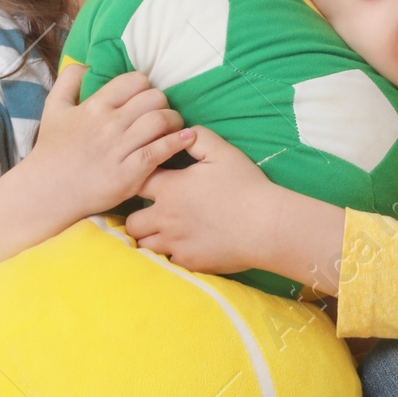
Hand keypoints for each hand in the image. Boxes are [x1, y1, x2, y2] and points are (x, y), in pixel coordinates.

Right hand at [21, 63, 195, 224]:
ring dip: (174, 121)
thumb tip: (85, 64)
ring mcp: (121, 148)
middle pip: (154, 98)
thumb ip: (68, 82)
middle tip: (161, 113)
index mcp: (94, 106)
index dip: (144, 86)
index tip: (143, 98)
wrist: (47, 191)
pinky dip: (178, 141)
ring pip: (161, 121)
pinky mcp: (131, 173)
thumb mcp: (53, 109)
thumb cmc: (52, 151)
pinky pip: (161, 150)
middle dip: (162, 103)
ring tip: (174, 127)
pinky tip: (187, 138)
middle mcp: (109, 124)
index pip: (134, 81)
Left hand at [124, 125, 278, 276]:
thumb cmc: (246, 186)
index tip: (152, 182)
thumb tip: (183, 133)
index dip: (139, 182)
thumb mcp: (223, 152)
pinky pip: (168, 261)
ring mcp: (175, 243)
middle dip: (139, 216)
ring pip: (144, 245)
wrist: (266, 225)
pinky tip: (186, 246)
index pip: (135, 183)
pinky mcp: (189, 262)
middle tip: (155, 213)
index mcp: (169, 188)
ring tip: (166, 232)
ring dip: (151, 238)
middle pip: (131, 222)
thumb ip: (198, 137)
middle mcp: (165, 218)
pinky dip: (172, 254)